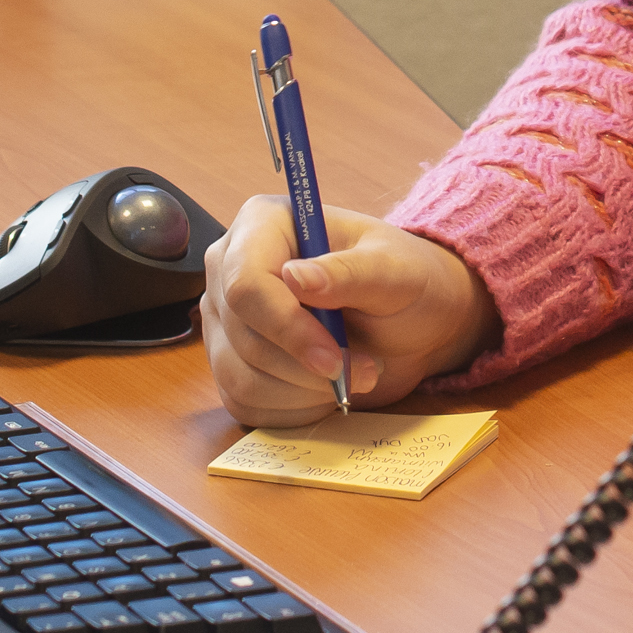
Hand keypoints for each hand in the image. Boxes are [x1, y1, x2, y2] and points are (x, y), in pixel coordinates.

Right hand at [201, 197, 496, 428]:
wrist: (409, 322)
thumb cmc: (403, 282)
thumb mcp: (394, 271)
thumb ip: (349, 272)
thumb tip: (296, 278)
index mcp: (263, 225)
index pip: (245, 284)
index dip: (286, 327)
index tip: (333, 358)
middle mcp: (230, 268)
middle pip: (244, 335)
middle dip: (307, 366)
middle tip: (366, 370)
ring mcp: (224, 320)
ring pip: (240, 376)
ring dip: (305, 391)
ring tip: (354, 375)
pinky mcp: (231, 364)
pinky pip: (244, 403)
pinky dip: (294, 408)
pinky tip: (327, 389)